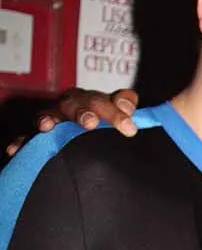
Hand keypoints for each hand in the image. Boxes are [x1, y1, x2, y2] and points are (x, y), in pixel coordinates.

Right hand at [4, 87, 138, 156]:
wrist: (87, 146)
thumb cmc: (108, 129)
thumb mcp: (123, 119)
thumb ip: (128, 106)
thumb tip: (137, 105)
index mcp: (98, 101)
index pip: (109, 100)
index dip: (117, 110)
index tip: (130, 129)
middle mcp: (75, 105)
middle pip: (78, 103)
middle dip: (84, 112)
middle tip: (91, 124)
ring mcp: (56, 118)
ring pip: (50, 115)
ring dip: (49, 119)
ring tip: (47, 127)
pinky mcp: (39, 135)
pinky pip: (28, 137)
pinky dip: (24, 142)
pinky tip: (16, 149)